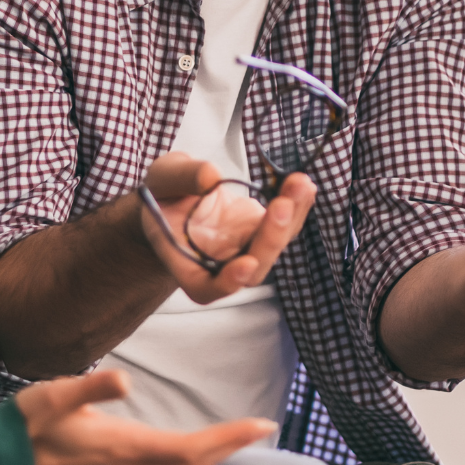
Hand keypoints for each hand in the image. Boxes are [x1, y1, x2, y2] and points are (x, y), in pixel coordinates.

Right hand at [14, 370, 274, 464]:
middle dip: (232, 446)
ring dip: (214, 462)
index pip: (192, 447)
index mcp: (125, 446)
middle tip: (264, 428)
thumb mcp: (57, 393)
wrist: (2, 458)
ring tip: (239, 446)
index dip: (230, 437)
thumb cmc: (30, 419)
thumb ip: (91, 387)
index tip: (262, 424)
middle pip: (195, 464)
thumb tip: (123, 380)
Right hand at [135, 152, 315, 304]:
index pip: (204, 287)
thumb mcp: (162, 179)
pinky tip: (302, 184)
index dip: (226, 283)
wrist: (176, 198)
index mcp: (183, 260)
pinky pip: (282, 225)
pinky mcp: (260, 232)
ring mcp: (242, 249)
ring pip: (273, 247)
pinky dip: (296, 206)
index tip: (246, 265)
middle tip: (282, 205)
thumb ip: (181, 178)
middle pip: (250, 270)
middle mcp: (217, 264)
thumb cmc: (163, 195)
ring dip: (291, 217)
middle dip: (270, 240)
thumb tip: (211, 177)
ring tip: (300, 184)